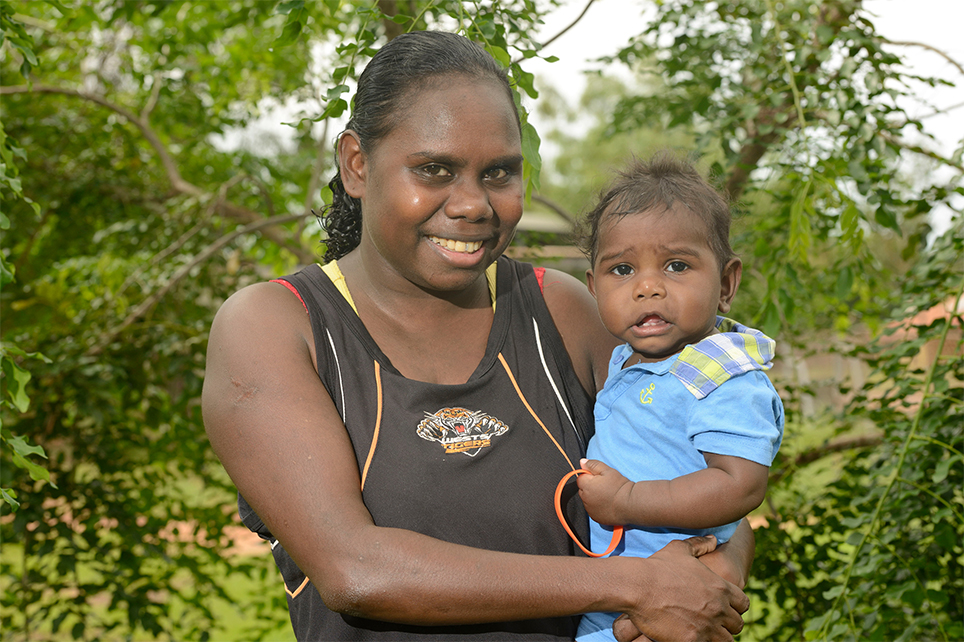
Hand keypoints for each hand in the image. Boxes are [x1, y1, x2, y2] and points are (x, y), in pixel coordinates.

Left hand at [577, 458, 633, 524]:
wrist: (631, 504)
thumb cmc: (620, 486)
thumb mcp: (607, 470)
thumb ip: (593, 465)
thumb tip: (582, 462)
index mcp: (586, 486)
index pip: (581, 478)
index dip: (590, 476)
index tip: (600, 477)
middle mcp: (585, 499)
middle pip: (583, 490)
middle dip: (590, 487)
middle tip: (605, 486)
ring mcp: (590, 510)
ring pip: (587, 501)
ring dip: (593, 498)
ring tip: (607, 496)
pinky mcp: (596, 518)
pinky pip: (593, 510)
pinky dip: (597, 507)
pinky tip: (608, 504)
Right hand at [619, 536, 748, 641]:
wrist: (638, 586)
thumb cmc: (658, 567)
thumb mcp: (680, 549)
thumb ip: (700, 544)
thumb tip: (714, 539)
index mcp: (720, 587)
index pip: (743, 604)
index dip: (735, 606)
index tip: (723, 607)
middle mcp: (718, 608)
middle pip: (737, 625)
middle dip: (726, 624)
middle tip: (712, 622)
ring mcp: (707, 626)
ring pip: (725, 640)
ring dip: (716, 636)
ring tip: (702, 631)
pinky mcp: (692, 641)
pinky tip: (688, 636)